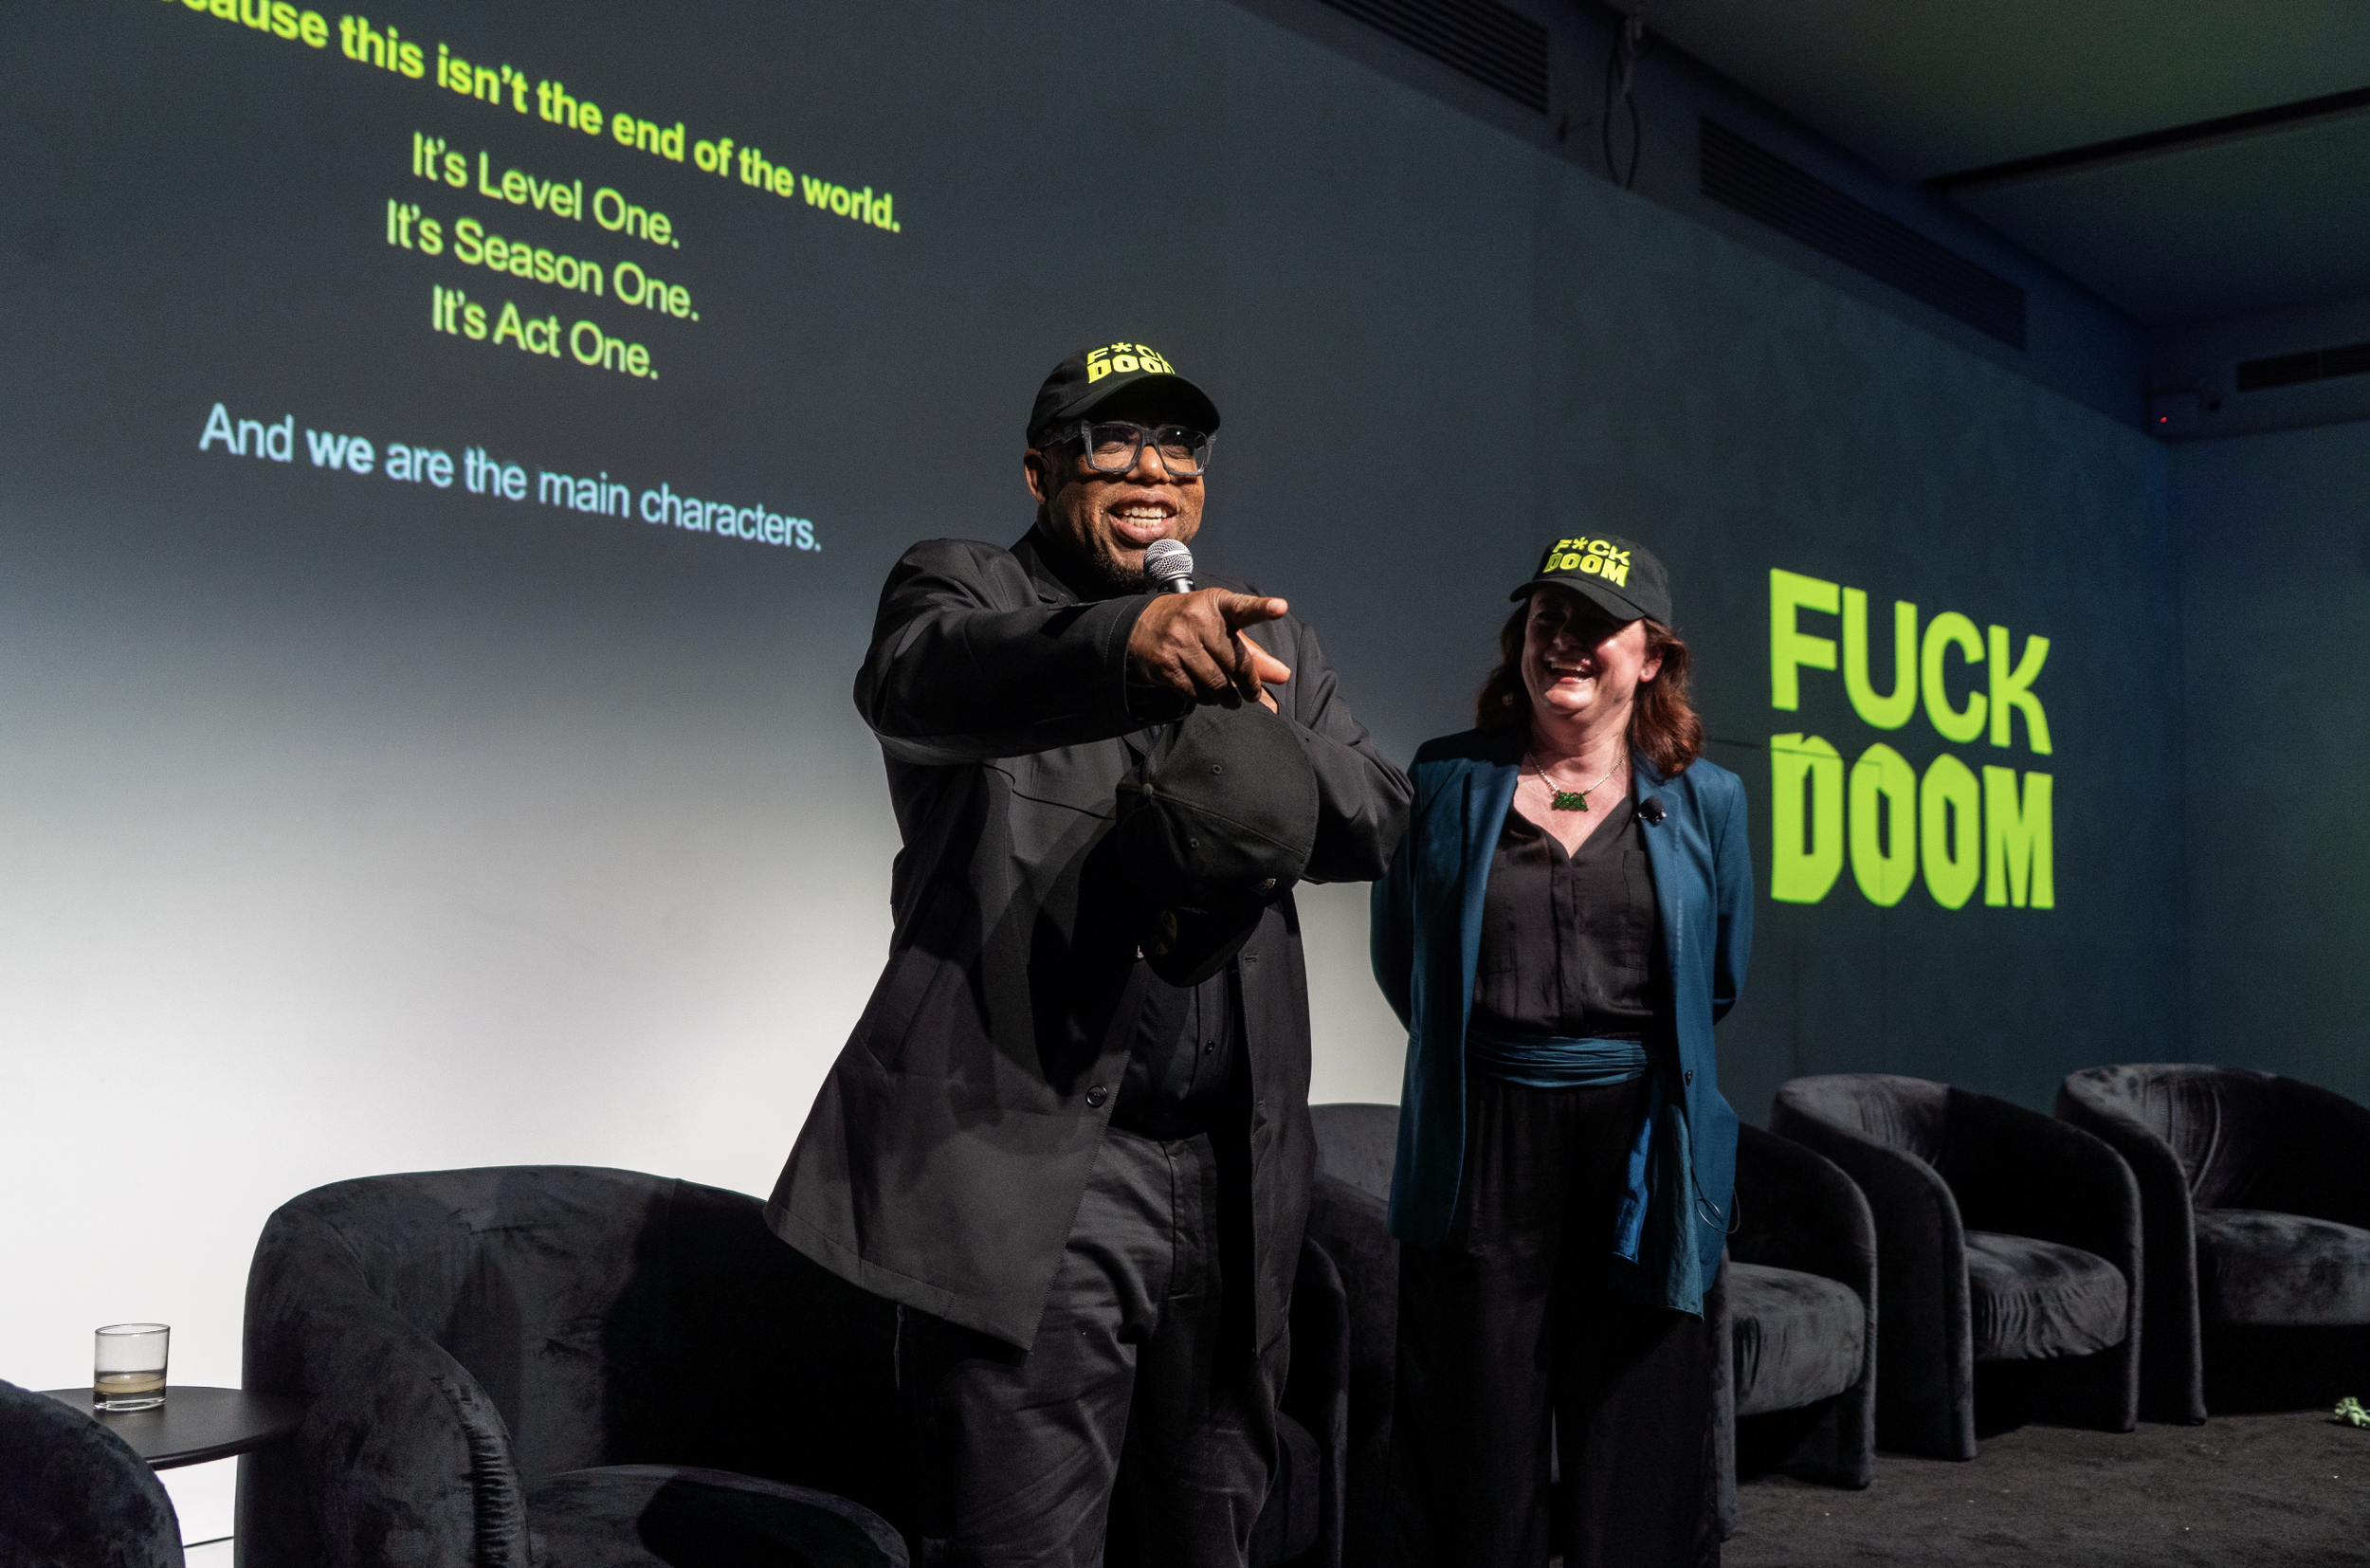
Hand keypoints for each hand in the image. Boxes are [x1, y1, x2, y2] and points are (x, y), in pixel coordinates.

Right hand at [1128, 589, 1292, 708]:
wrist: (1141, 626)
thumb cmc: (1194, 627)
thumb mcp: (1223, 629)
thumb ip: (1254, 652)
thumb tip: (1283, 676)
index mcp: (1217, 604)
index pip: (1243, 608)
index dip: (1263, 609)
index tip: (1280, 608)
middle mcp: (1198, 619)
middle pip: (1235, 662)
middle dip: (1249, 685)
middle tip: (1253, 695)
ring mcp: (1179, 641)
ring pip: (1216, 683)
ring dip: (1228, 698)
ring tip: (1232, 700)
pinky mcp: (1165, 664)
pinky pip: (1196, 692)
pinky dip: (1206, 699)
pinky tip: (1207, 695)